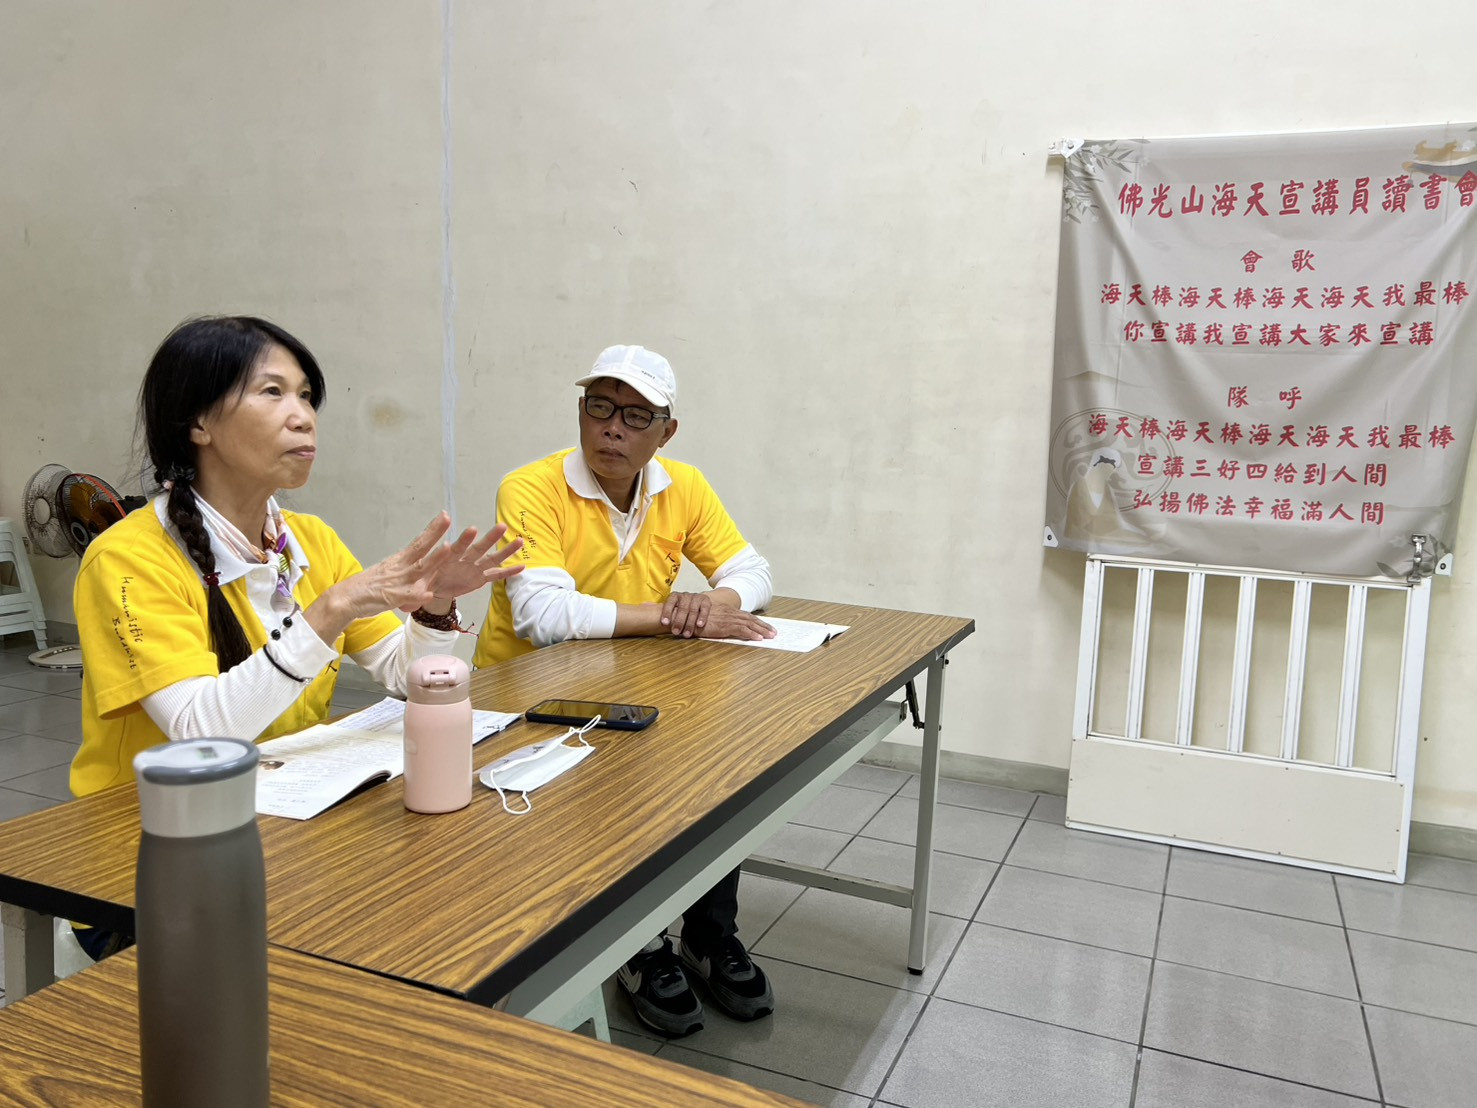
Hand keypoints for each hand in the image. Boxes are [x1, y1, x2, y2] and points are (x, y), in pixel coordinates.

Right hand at [323, 514, 521, 624]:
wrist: (345, 599)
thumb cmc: (369, 588)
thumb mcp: (391, 577)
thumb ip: (408, 574)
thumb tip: (420, 572)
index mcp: (400, 561)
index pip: (419, 542)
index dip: (432, 529)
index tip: (445, 515)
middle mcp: (401, 567)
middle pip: (421, 548)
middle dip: (435, 533)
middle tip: (448, 519)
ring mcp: (398, 582)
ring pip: (419, 569)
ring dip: (434, 558)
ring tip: (448, 548)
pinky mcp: (392, 598)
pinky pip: (407, 597)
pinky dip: (417, 596)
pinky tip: (428, 594)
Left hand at [420, 521, 524, 606]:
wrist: (431, 586)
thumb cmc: (424, 576)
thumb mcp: (418, 575)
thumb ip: (421, 572)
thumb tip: (415, 571)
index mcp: (449, 556)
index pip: (458, 547)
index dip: (464, 540)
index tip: (472, 530)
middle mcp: (464, 559)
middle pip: (479, 548)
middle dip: (490, 538)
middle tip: (502, 526)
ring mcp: (474, 568)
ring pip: (492, 558)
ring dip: (505, 551)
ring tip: (520, 541)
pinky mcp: (480, 578)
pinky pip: (496, 575)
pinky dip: (508, 572)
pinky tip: (522, 567)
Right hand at [661, 592, 774, 640]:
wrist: (684, 615)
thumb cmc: (693, 618)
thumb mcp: (708, 618)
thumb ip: (717, 620)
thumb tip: (724, 626)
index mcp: (727, 610)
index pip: (746, 616)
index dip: (757, 622)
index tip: (766, 627)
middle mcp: (729, 613)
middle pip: (751, 619)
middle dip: (763, 626)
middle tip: (774, 633)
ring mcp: (728, 618)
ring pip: (749, 624)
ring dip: (761, 630)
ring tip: (770, 636)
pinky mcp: (724, 625)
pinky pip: (742, 630)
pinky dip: (751, 634)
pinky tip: (758, 638)